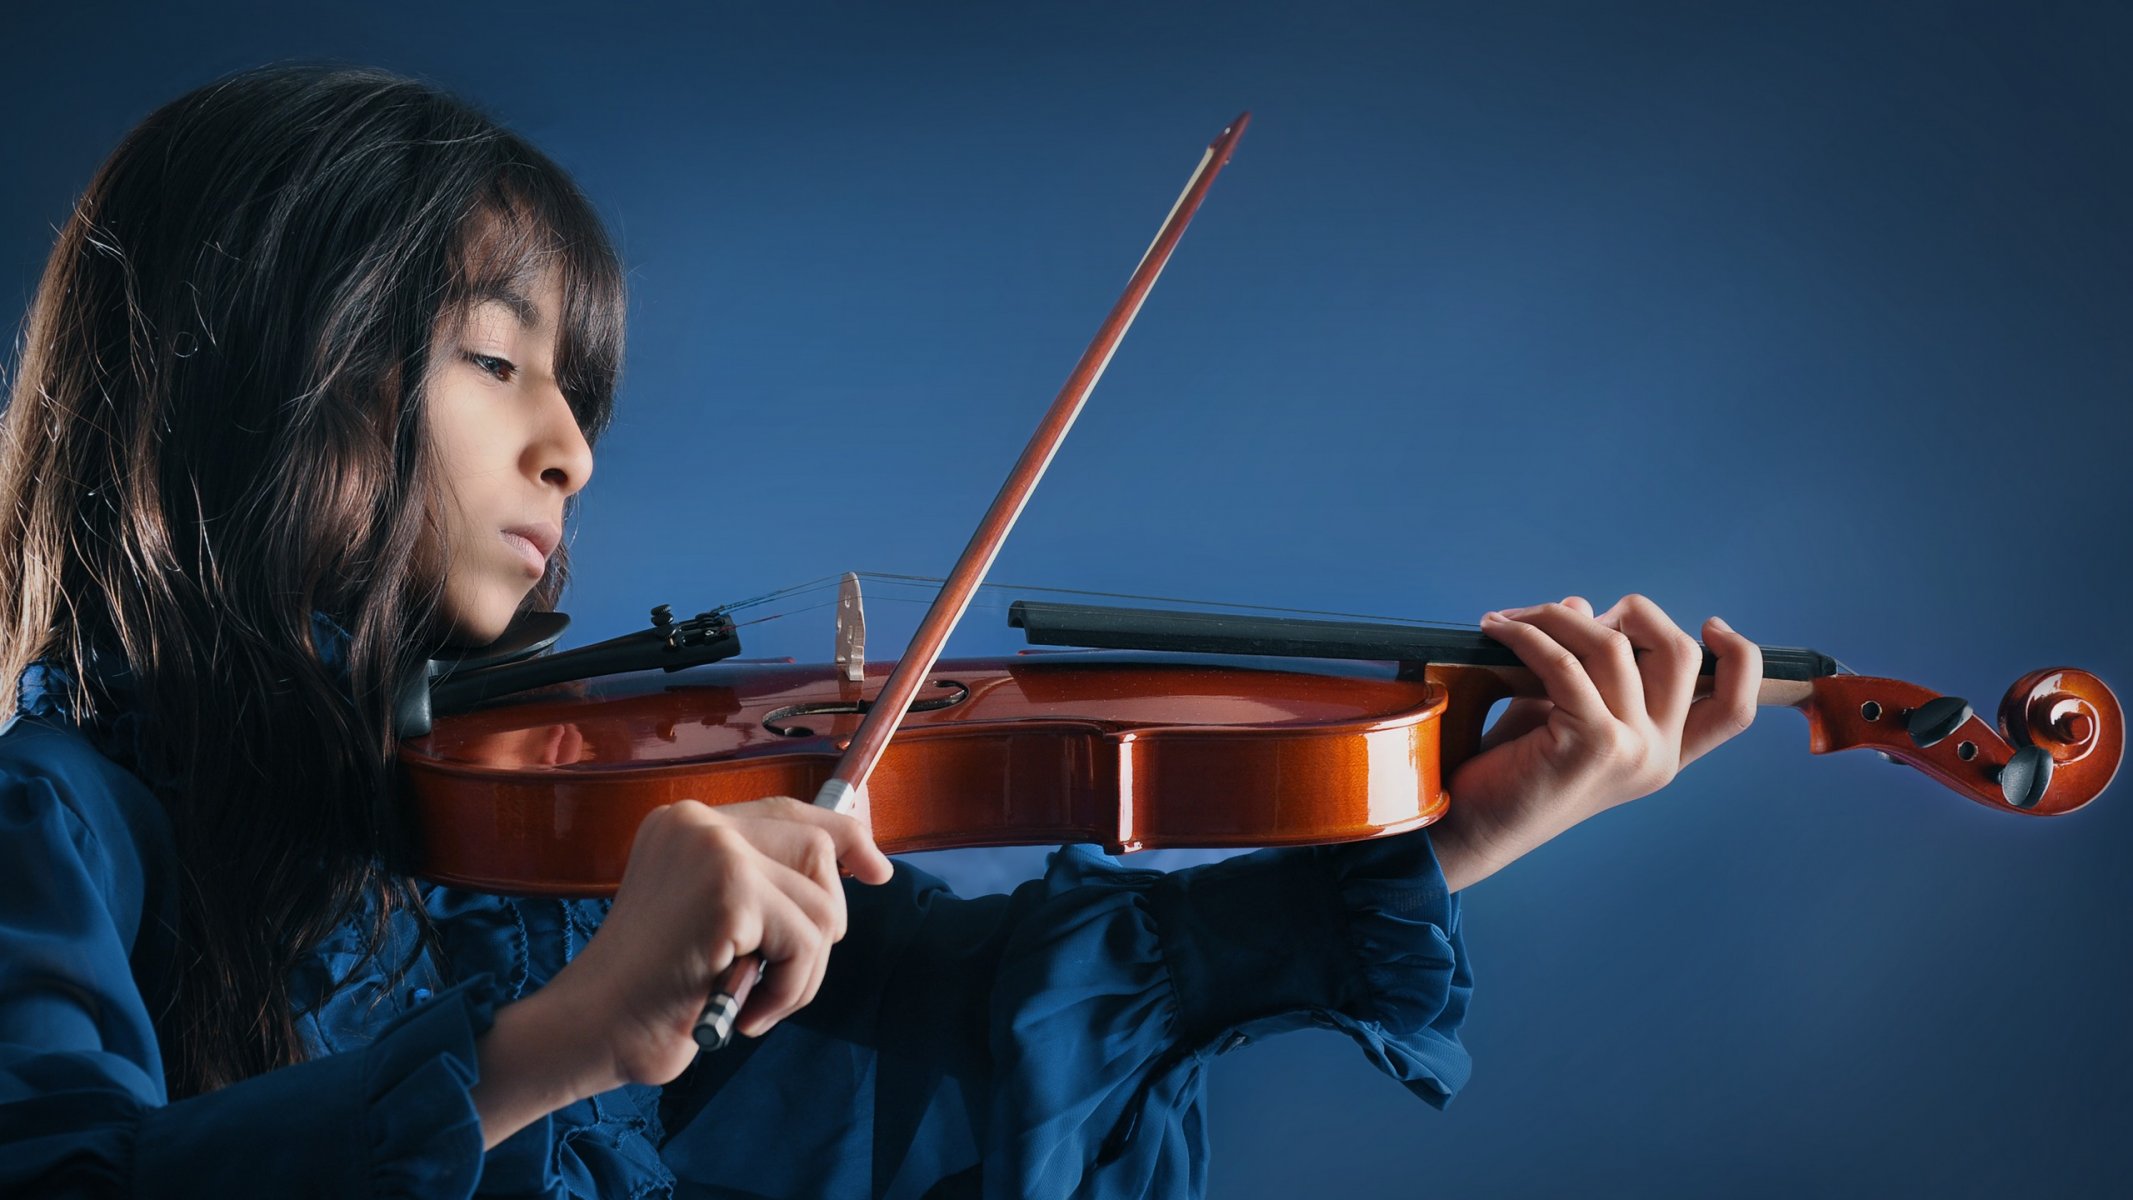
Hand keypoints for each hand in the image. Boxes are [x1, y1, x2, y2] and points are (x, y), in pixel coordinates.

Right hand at [536, 795, 893, 1090]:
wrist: (593, 1029)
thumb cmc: (651, 991)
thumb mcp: (713, 921)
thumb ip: (766, 886)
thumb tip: (863, 865)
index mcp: (687, 824)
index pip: (791, 810)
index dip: (844, 836)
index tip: (877, 870)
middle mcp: (699, 823)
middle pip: (819, 851)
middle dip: (820, 924)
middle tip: (779, 976)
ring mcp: (714, 852)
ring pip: (822, 904)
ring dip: (802, 971)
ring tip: (751, 998)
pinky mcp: (730, 892)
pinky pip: (807, 942)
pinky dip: (790, 989)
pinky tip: (743, 1009)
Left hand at [1431, 594, 1760, 889]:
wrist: (1468, 826)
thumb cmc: (1512, 768)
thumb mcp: (1558, 708)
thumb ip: (1583, 663)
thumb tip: (1583, 603)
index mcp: (1664, 753)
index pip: (1734, 707)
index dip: (1740, 658)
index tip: (1710, 625)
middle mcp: (1658, 756)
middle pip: (1681, 655)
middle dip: (1633, 613)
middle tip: (1569, 615)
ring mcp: (1631, 751)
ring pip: (1614, 646)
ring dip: (1556, 617)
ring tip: (1511, 620)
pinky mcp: (1592, 743)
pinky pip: (1564, 663)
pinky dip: (1527, 636)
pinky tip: (1496, 630)